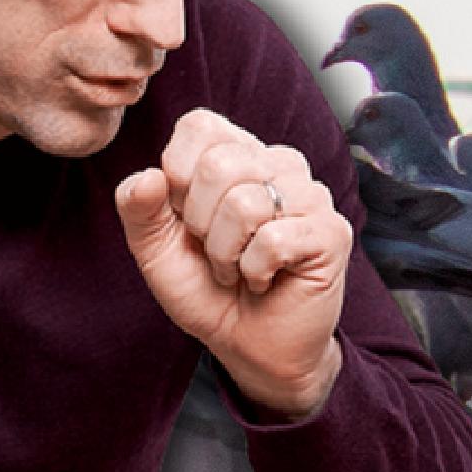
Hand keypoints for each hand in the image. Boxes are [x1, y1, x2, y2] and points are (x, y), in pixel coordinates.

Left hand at [114, 109, 350, 419]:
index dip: (177, 172)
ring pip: (245, 204)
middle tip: (215, 251)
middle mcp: (279, 165)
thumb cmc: (208, 290)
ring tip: (238, 268)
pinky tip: (264, 278)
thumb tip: (148, 177)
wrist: (249, 345)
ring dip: (226, 254)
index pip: (201, 126)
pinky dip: (253, 271)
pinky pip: (274, 241)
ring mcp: (311, 195)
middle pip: (219, 164)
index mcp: (237, 155)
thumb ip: (140, 210)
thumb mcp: (157, 251)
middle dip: (199, 224)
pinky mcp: (331, 232)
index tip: (184, 215)